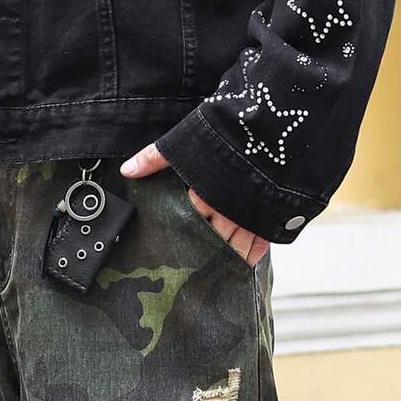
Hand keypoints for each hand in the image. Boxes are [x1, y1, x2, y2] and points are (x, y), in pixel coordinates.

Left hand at [119, 142, 269, 267]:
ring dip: (225, 258)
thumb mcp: (186, 141)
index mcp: (204, 199)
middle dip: (201, 251)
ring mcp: (252, 220)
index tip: (171, 249)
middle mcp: (228, 215)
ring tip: (214, 269)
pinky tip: (243, 262)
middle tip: (191, 266)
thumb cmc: (229, 134)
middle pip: (210, 244)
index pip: (186, 226)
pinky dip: (250, 256)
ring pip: (235, 250)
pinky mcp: (271, 220)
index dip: (178, 235)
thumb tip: (127, 170)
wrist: (273, 131)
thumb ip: (155, 158)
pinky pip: (260, 247)